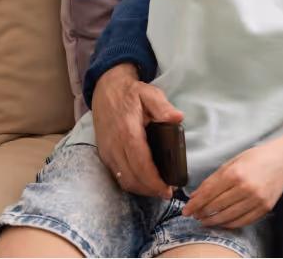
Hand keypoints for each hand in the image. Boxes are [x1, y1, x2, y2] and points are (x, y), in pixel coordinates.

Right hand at [91, 64, 183, 199]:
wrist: (106, 90)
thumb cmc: (132, 93)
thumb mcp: (150, 94)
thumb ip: (163, 107)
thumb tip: (178, 118)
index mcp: (128, 131)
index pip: (140, 163)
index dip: (153, 180)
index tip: (168, 189)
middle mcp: (114, 145)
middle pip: (131, 177)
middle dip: (149, 189)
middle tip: (166, 193)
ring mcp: (107, 151)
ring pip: (122, 179)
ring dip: (140, 189)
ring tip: (158, 190)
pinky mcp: (104, 154)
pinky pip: (116, 175)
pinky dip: (130, 183)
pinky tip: (144, 183)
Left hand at [183, 144, 282, 228]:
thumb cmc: (256, 158)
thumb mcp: (233, 162)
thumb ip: (213, 179)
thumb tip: (195, 196)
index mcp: (235, 173)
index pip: (209, 193)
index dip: (195, 204)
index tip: (186, 211)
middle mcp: (246, 188)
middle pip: (217, 206)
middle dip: (202, 213)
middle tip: (195, 216)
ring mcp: (256, 199)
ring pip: (228, 216)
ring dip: (213, 221)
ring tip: (206, 221)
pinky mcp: (265, 207)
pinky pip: (243, 220)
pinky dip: (230, 224)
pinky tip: (222, 222)